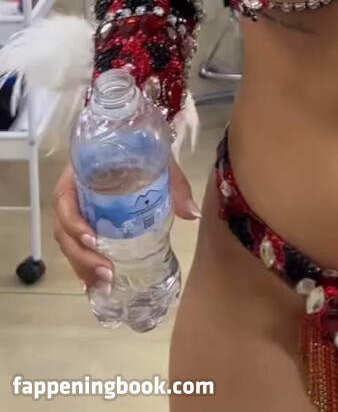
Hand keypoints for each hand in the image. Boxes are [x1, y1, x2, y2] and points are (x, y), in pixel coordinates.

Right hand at [51, 158, 200, 295]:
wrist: (136, 134)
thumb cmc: (142, 144)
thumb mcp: (157, 158)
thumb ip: (174, 183)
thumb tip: (193, 214)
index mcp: (79, 172)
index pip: (63, 200)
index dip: (72, 222)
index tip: (92, 238)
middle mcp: (73, 193)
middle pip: (63, 230)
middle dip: (81, 256)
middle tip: (107, 273)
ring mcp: (79, 210)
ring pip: (68, 243)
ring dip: (82, 266)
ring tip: (105, 284)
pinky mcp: (88, 222)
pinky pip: (79, 246)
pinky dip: (85, 266)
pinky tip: (99, 284)